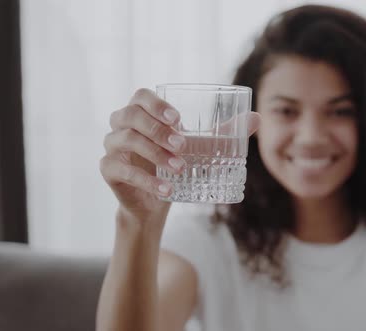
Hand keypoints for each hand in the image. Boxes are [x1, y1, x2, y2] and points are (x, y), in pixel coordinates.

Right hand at [100, 88, 260, 224]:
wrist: (157, 199)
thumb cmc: (176, 163)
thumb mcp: (200, 148)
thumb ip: (224, 132)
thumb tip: (257, 118)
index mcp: (142, 112)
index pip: (141, 96)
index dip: (156, 103)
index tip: (178, 118)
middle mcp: (122, 125)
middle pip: (130, 116)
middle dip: (157, 129)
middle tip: (183, 144)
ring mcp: (112, 146)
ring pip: (126, 141)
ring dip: (155, 154)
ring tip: (180, 169)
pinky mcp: (108, 169)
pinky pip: (121, 170)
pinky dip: (146, 181)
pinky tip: (166, 190)